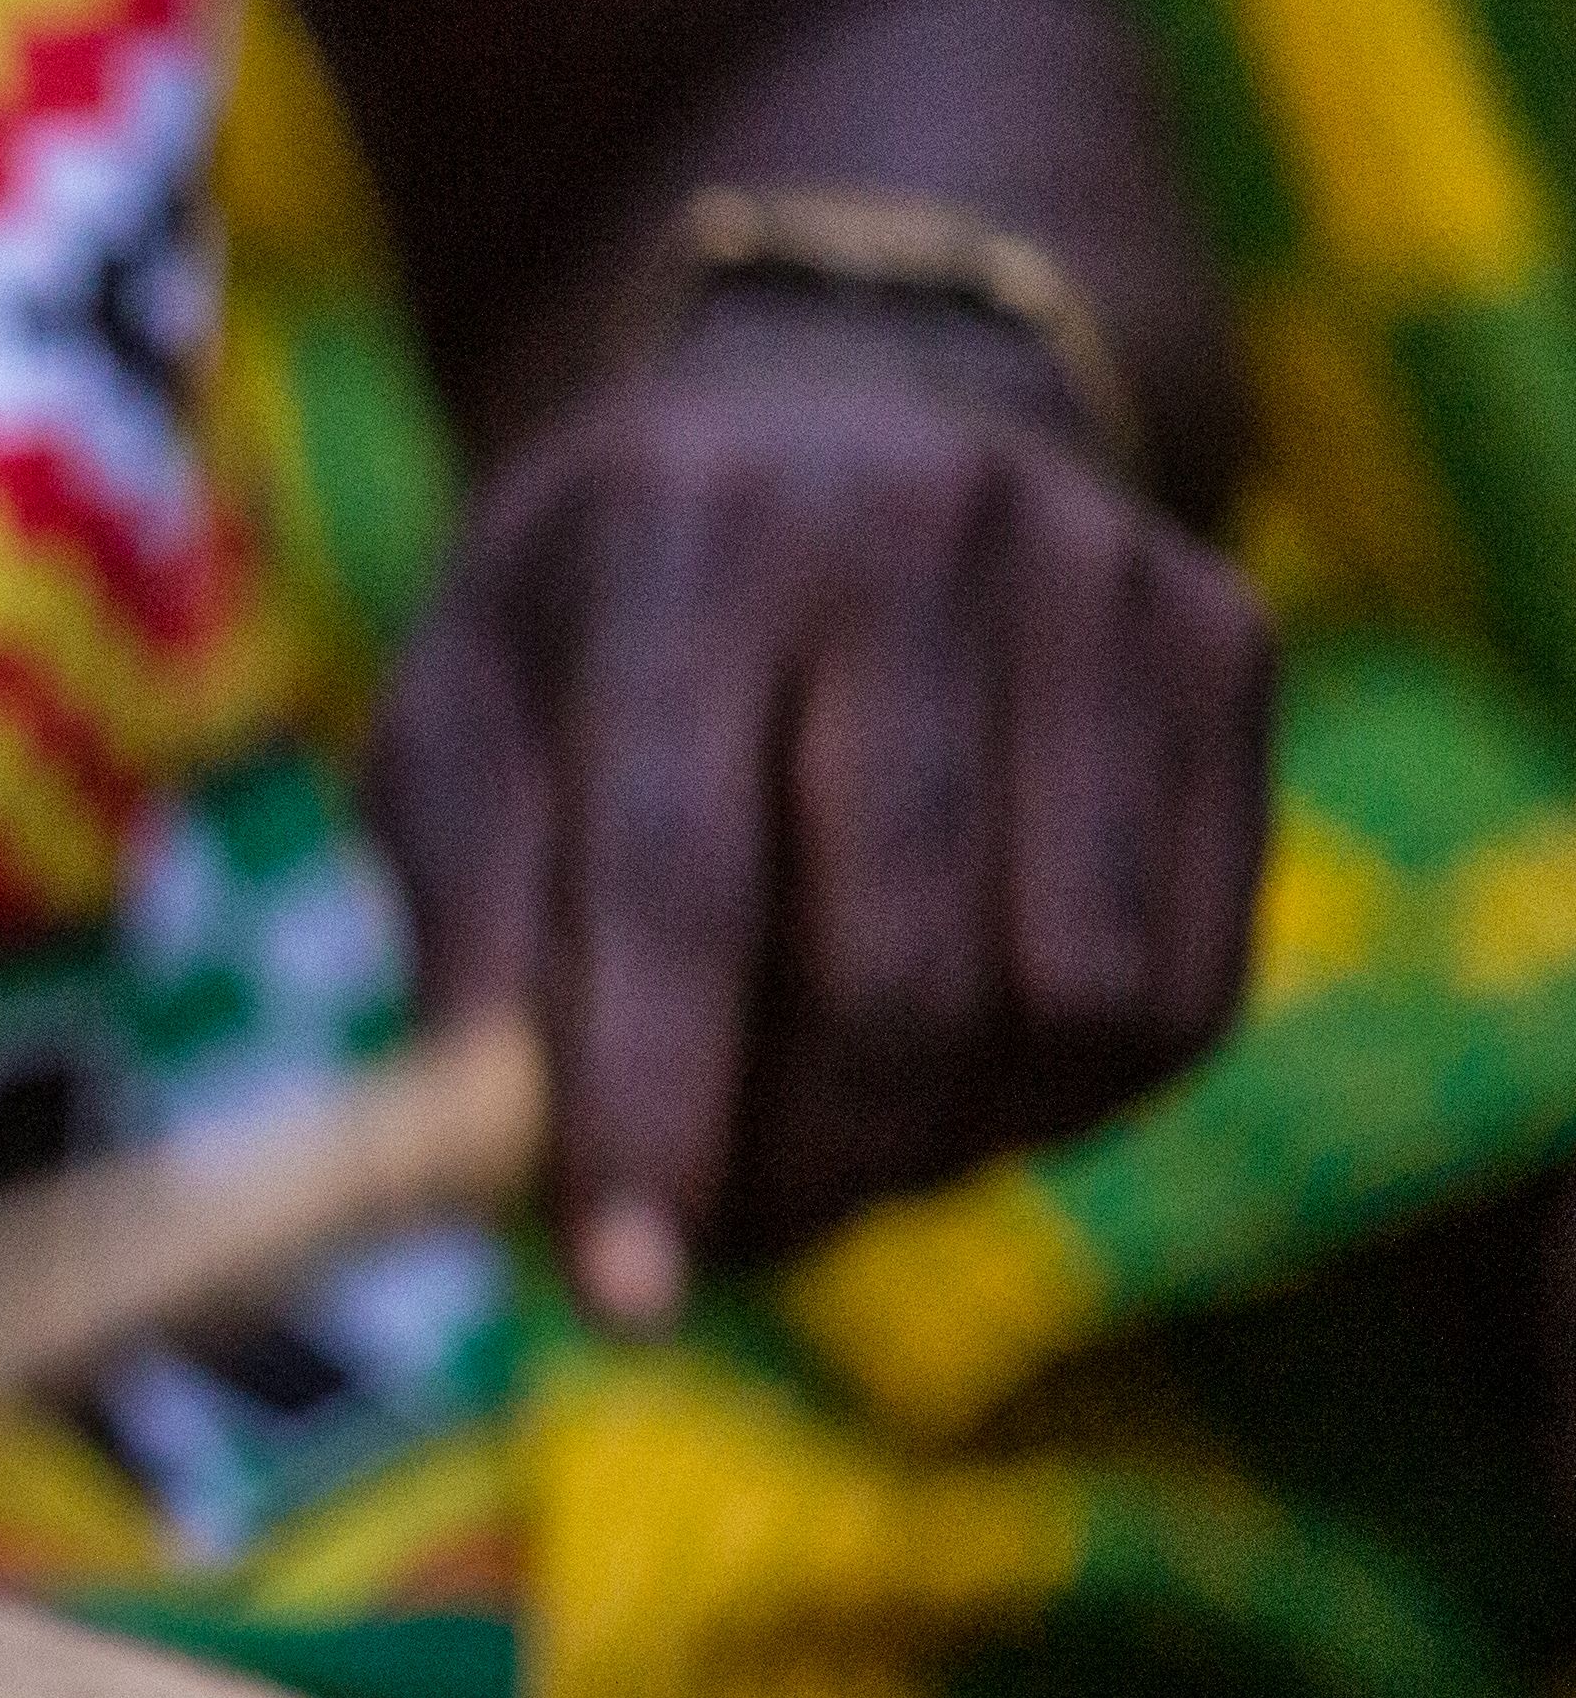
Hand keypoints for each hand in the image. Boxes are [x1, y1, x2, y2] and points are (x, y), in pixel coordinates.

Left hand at [367, 298, 1271, 1325]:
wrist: (838, 397)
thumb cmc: (602, 617)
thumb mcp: (465, 717)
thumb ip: (468, 930)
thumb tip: (498, 1171)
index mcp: (689, 536)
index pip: (677, 876)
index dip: (651, 1108)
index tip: (622, 1300)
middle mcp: (924, 530)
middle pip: (899, 965)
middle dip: (801, 1162)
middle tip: (719, 1240)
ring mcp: (1108, 581)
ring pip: (1069, 1000)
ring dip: (934, 1147)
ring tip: (820, 1143)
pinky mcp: (1231, 648)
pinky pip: (1182, 987)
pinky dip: (1057, 1097)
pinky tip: (947, 1073)